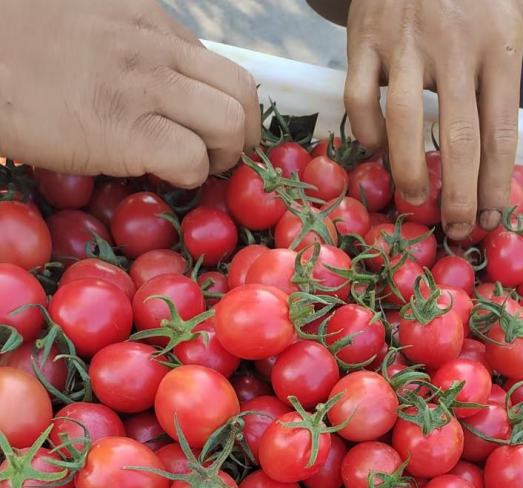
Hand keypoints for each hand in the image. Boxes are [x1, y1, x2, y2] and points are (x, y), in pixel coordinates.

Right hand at [0, 0, 260, 186]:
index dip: (223, 103)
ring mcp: (144, 87)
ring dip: (223, 156)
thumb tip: (153, 82)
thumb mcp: (83, 22)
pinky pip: (192, 159)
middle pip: (241, 91)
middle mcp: (154, 47)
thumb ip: (126, 42)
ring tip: (198, 167)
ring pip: (230, 123)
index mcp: (146, 19)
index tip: (210, 128)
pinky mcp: (127, 131)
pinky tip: (164, 175)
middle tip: (220, 156)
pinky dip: (190, 176)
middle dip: (243, 132)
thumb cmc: (15, 48)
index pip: (216, 63)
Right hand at [344, 0, 522, 239]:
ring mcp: (406, 42)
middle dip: (460, 196)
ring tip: (415, 201)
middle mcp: (455, 46)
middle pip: (460, 138)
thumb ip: (496, 88)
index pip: (501, 132)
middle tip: (457, 229)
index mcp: (499, 48)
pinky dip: (367, 131)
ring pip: (405, 122)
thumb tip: (489, 167)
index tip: (492, 219)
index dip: (496, 185)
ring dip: (410, 172)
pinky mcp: (364, 38)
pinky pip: (360, 97)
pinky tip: (377, 148)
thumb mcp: (502, 30)